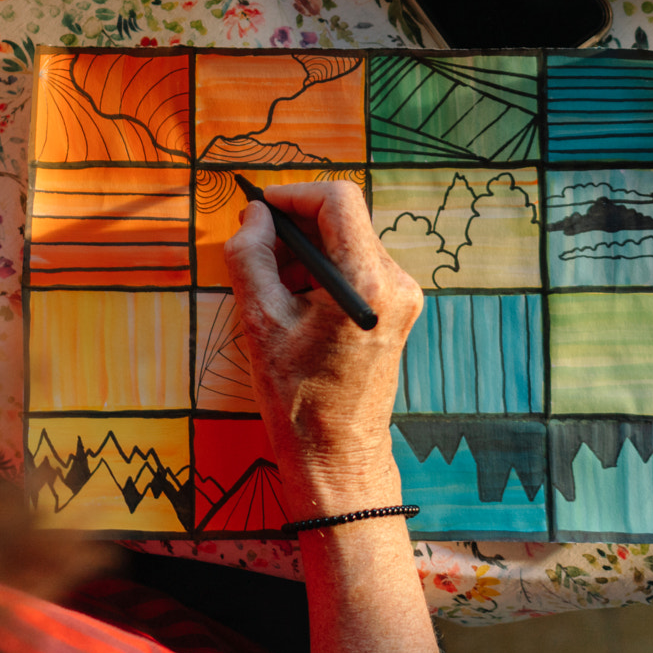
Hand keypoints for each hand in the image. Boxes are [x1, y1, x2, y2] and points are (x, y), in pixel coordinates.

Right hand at [221, 181, 421, 517]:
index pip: (338, 199)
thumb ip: (250, 257)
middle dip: (295, 228)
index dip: (293, 195)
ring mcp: (402, 297)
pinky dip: (321, 273)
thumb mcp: (260, 322)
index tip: (259, 211)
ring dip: (305, 253)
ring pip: (347, 243)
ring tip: (270, 289)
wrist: (337, 457)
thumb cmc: (298, 398)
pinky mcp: (398, 310)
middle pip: (343, 220)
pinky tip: (293, 305)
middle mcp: (395, 282)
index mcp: (367, 281)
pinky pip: (356, 268)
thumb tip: (253, 216)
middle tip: (254, 251)